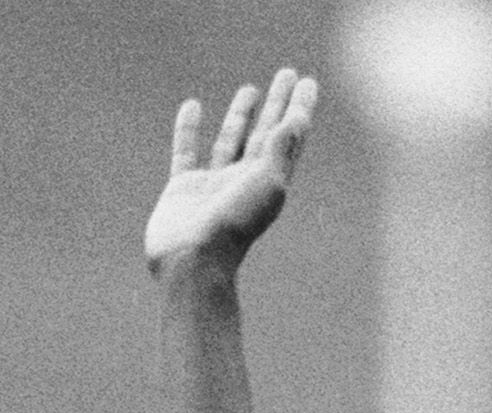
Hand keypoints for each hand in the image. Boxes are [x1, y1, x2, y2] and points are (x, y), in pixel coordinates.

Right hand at [145, 71, 320, 273]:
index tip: (308, 82)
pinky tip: (193, 106)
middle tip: (287, 73)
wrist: (193, 260)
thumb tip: (299, 119)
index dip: (299, 108)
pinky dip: (188, 130)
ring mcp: (214, 186)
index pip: (288, 137)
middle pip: (265, 134)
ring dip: (242, 116)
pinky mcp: (183, 189)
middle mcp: (244, 182)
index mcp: (269, 182)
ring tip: (252, 88)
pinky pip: (187, 152)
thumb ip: (280, 149)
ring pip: (231, 141)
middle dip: (277, 104)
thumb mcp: (266, 184)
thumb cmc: (234, 224)